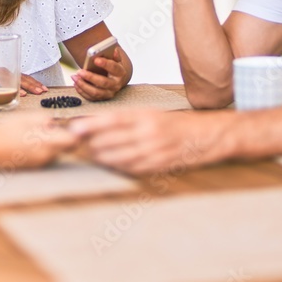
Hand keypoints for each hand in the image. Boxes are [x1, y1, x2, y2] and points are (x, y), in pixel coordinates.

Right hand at [0, 71, 47, 95]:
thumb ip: (4, 92)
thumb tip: (21, 98)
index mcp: (4, 73)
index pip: (22, 76)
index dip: (33, 82)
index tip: (43, 89)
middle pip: (19, 76)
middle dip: (32, 84)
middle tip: (41, 91)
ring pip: (10, 79)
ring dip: (22, 86)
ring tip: (32, 93)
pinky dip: (6, 89)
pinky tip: (15, 94)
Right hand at [0, 114, 79, 168]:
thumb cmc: (5, 132)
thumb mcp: (24, 118)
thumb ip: (43, 119)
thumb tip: (54, 123)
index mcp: (45, 143)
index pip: (72, 141)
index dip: (74, 133)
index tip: (69, 126)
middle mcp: (46, 156)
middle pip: (66, 148)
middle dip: (63, 138)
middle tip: (50, 129)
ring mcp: (40, 163)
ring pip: (57, 152)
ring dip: (53, 144)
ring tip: (35, 135)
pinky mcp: (34, 167)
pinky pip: (47, 157)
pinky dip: (44, 150)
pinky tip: (29, 143)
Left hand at [69, 110, 225, 174]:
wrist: (205, 135)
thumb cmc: (174, 124)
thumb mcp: (151, 114)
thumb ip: (127, 119)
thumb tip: (98, 124)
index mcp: (146, 116)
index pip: (113, 120)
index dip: (92, 125)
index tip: (76, 128)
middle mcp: (149, 132)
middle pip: (114, 140)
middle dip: (94, 143)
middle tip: (81, 144)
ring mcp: (155, 150)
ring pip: (121, 156)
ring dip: (104, 157)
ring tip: (95, 155)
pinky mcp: (160, 164)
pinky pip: (134, 168)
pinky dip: (120, 167)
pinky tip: (112, 165)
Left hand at [70, 48, 127, 101]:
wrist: (115, 79)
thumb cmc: (113, 68)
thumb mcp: (115, 60)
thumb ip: (114, 55)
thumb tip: (114, 50)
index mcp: (120, 73)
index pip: (114, 68)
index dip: (105, 64)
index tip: (96, 59)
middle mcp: (116, 85)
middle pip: (103, 82)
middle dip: (90, 77)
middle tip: (80, 71)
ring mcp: (108, 93)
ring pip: (95, 92)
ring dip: (83, 85)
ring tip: (75, 77)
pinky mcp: (101, 98)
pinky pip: (90, 97)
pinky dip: (81, 91)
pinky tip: (76, 84)